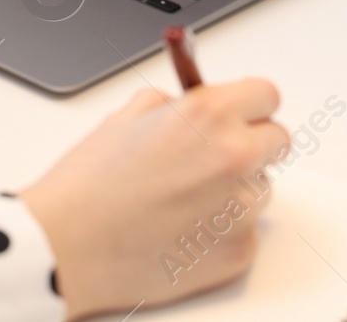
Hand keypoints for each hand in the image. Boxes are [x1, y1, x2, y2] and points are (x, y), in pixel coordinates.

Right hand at [18, 80, 289, 318]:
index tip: (238, 112)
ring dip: (235, 189)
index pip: (266, 94)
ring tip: (181, 200)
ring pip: (260, 188)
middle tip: (214, 155)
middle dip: (250, 143)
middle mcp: (235, 156)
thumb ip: (170, 107)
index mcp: (208, 114)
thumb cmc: (88, 184)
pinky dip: (220, 230)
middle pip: (277, 140)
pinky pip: (245, 230)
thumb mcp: (125, 120)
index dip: (247, 103)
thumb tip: (189, 106)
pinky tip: (180, 229)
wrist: (68, 244)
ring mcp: (241, 208)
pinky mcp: (239, 251)